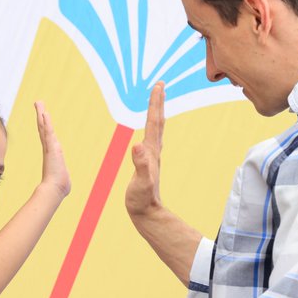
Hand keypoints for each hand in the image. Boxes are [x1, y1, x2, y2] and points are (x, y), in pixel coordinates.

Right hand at [35, 101, 69, 198]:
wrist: (56, 189)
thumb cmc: (60, 185)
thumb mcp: (62, 177)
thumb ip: (61, 177)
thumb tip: (64, 186)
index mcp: (51, 152)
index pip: (47, 135)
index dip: (44, 125)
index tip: (42, 115)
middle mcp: (49, 147)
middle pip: (43, 127)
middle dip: (40, 115)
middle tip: (38, 103)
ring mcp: (49, 147)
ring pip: (44, 127)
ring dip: (42, 114)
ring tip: (39, 103)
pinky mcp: (51, 148)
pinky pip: (48, 132)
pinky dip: (46, 123)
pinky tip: (44, 114)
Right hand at [125, 82, 164, 218]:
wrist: (147, 213)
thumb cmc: (142, 200)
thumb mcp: (141, 182)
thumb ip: (141, 165)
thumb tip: (138, 145)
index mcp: (150, 151)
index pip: (153, 122)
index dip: (155, 103)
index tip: (158, 85)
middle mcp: (153, 151)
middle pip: (157, 121)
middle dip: (158, 102)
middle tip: (160, 84)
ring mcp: (152, 156)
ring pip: (156, 129)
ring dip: (156, 113)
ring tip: (157, 101)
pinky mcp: (148, 162)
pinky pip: (151, 138)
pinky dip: (151, 127)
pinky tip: (149, 128)